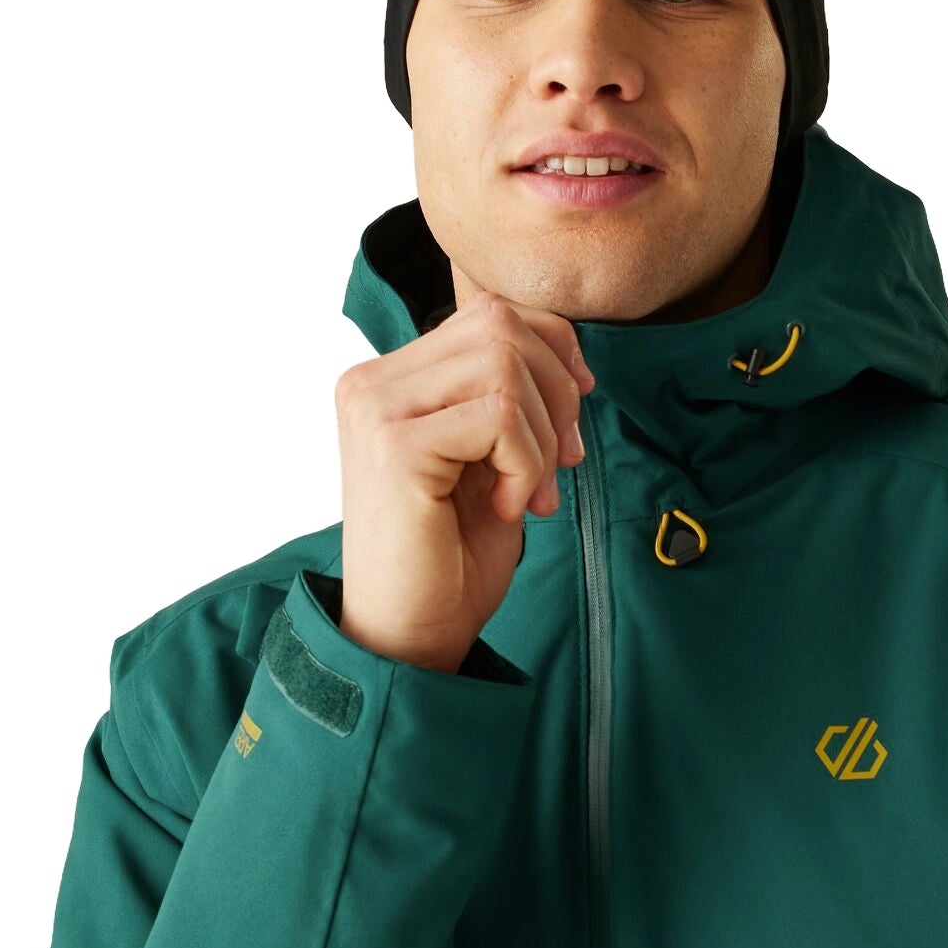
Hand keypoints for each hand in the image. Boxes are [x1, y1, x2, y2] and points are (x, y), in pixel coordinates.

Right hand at [333, 291, 594, 673]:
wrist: (409, 635)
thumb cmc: (451, 556)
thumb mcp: (493, 459)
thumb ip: (513, 399)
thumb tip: (574, 361)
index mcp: (391, 378)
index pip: (491, 313)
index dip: (553, 353)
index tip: (572, 422)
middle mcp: (372, 382)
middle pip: (502, 327)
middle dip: (556, 395)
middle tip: (559, 467)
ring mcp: (376, 409)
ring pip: (504, 365)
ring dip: (541, 436)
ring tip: (528, 493)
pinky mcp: (393, 445)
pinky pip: (499, 416)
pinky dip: (525, 462)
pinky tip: (508, 507)